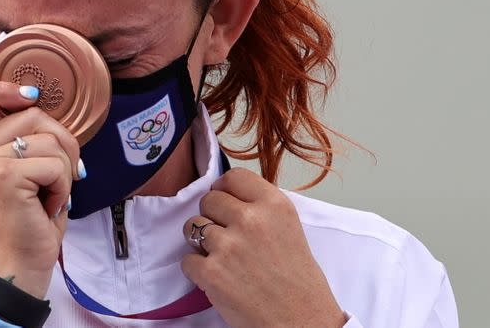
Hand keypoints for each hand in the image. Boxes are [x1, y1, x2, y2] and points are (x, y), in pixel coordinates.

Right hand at [0, 81, 82, 298]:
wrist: (21, 263)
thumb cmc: (28, 218)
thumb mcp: (23, 168)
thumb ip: (24, 135)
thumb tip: (41, 103)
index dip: (3, 87)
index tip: (29, 98)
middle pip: (33, 113)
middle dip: (61, 143)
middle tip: (55, 177)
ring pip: (50, 139)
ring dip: (63, 171)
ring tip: (46, 195)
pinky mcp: (4, 176)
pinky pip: (55, 164)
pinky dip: (62, 187)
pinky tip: (47, 205)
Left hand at [181, 168, 345, 327]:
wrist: (302, 324)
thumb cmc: (299, 283)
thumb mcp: (290, 229)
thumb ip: (261, 209)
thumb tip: (228, 195)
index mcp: (275, 205)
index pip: (233, 177)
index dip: (224, 189)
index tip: (225, 202)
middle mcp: (251, 220)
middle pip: (208, 200)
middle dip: (212, 217)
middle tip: (226, 237)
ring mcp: (228, 246)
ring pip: (192, 227)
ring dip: (201, 243)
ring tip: (222, 259)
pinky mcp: (211, 272)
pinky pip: (187, 260)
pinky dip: (197, 271)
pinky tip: (217, 278)